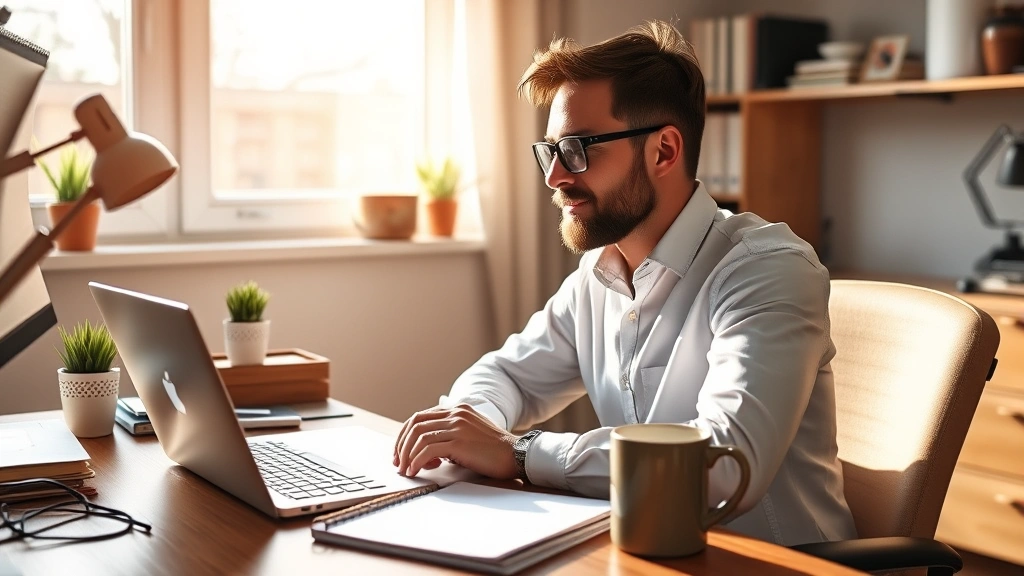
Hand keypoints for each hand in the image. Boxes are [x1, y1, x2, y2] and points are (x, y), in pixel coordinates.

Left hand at [392, 404, 518, 478]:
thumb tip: (426, 451)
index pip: (420, 417)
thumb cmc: (494, 451)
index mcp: (457, 410)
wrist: (517, 455)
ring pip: (419, 436)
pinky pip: (428, 449)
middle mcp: (456, 414)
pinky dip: (417, 461)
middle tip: (398, 463)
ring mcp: (458, 426)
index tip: (400, 452)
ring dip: (408, 455)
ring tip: (407, 470)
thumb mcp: (470, 435)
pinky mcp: (460, 441)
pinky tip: (417, 470)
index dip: (405, 435)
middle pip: (415, 424)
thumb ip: (450, 435)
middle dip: (402, 445)